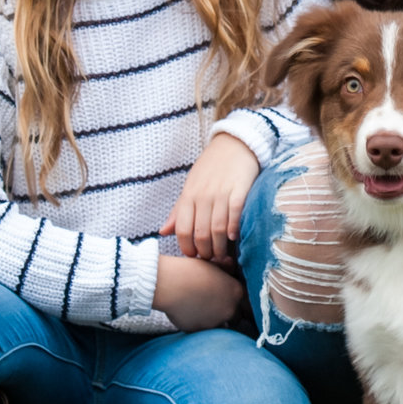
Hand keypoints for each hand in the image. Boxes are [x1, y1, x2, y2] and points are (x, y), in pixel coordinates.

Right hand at [155, 254, 244, 330]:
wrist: (171, 284)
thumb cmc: (191, 270)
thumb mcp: (211, 264)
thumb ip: (224, 267)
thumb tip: (230, 263)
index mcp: (236, 292)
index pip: (246, 302)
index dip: (237, 301)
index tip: (229, 299)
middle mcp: (230, 310)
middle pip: (236, 317)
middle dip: (229, 314)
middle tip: (216, 305)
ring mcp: (216, 322)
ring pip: (220, 325)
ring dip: (214, 320)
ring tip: (201, 309)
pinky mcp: (200, 331)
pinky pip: (202, 330)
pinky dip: (198, 324)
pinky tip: (189, 313)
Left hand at [164, 132, 260, 262]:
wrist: (235, 144)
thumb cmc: (211, 167)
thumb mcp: (190, 186)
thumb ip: (179, 211)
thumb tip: (162, 232)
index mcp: (189, 195)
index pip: (183, 230)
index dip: (187, 248)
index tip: (194, 256)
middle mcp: (203, 195)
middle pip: (201, 233)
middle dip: (205, 252)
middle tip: (211, 259)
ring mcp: (222, 192)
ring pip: (218, 228)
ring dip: (220, 247)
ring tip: (223, 255)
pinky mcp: (240, 189)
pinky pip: (236, 214)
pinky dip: (234, 229)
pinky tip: (234, 238)